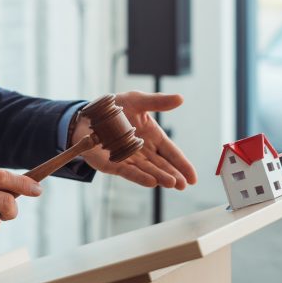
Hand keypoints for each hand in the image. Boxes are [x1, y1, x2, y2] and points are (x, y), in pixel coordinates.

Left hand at [73, 91, 197, 189]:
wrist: (87, 114)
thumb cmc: (115, 107)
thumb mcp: (137, 100)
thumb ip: (158, 102)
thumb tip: (180, 98)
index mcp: (152, 136)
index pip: (170, 152)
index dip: (182, 165)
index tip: (193, 178)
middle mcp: (142, 151)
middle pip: (161, 165)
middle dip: (173, 174)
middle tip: (183, 184)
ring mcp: (128, 158)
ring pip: (147, 170)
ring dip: (159, 177)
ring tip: (172, 183)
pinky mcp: (112, 164)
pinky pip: (128, 171)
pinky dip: (139, 177)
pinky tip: (152, 182)